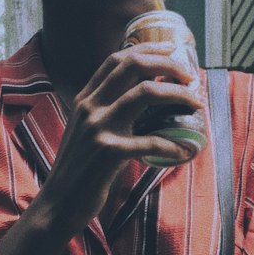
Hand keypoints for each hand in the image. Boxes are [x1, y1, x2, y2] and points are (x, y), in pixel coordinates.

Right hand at [36, 44, 205, 237]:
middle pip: (133, 65)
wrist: (57, 205)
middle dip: (168, 64)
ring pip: (145, 93)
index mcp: (85, 100)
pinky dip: (173, 146)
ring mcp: (98, 128)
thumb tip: (142, 103)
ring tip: (196, 103)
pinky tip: (184, 151)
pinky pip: (151, 141)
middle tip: (190, 76)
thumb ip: (105, 114)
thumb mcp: (86, 133)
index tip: (171, 51)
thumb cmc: (78, 171)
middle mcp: (90, 107)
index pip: (116, 60)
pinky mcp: (108, 153)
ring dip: (177, 94)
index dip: (148, 49)